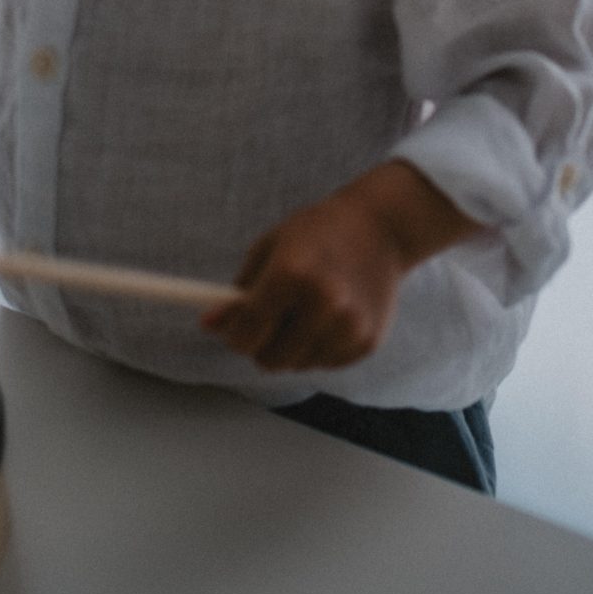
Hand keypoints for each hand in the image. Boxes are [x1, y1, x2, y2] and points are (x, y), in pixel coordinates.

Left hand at [203, 162, 476, 371]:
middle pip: (269, 359)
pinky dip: (320, 348)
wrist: (382, 228)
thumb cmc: (319, 231)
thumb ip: (240, 291)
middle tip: (270, 322)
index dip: (234, 335)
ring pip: (297, 365)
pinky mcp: (367, 342)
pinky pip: (326, 363)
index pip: (246, 333)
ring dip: (292, 347)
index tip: (235, 329)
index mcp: (291, 275)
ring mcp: (349, 327)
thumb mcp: (271, 248)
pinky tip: (330, 317)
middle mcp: (323, 304)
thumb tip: (210, 325)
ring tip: (304, 312)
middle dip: (262, 345)